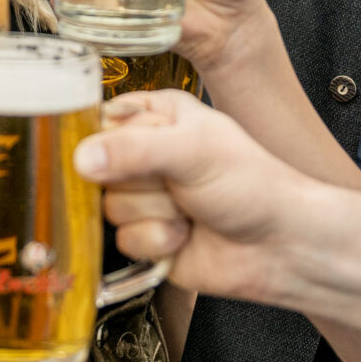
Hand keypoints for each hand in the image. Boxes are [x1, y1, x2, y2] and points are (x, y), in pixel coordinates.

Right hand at [75, 89, 318, 308]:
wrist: (279, 246)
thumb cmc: (251, 184)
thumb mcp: (193, 150)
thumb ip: (134, 149)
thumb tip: (81, 158)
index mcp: (158, 115)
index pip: (101, 120)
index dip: (110, 141)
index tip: (133, 153)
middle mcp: (146, 152)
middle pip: (100, 169)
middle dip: (142, 184)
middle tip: (178, 184)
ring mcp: (146, 196)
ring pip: (111, 208)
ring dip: (154, 216)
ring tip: (188, 210)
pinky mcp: (147, 236)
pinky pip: (124, 241)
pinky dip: (157, 242)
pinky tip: (185, 236)